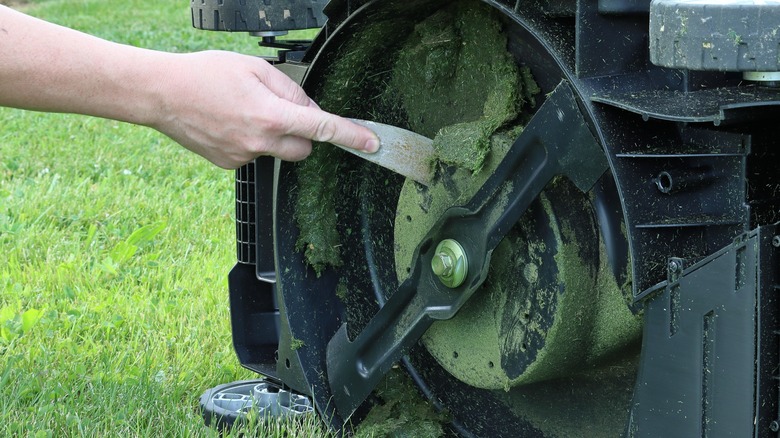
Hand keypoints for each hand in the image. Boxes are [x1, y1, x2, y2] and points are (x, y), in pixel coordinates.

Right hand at [150, 50, 378, 168]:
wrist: (161, 94)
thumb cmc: (205, 74)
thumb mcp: (256, 69)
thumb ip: (291, 90)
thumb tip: (310, 110)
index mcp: (271, 115)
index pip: (322, 129)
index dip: (352, 137)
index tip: (372, 144)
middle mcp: (260, 142)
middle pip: (305, 149)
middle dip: (304, 135)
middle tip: (283, 113)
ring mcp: (244, 156)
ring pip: (279, 152)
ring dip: (276, 137)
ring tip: (246, 113)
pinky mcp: (230, 164)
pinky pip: (256, 156)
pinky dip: (253, 142)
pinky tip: (231, 124)